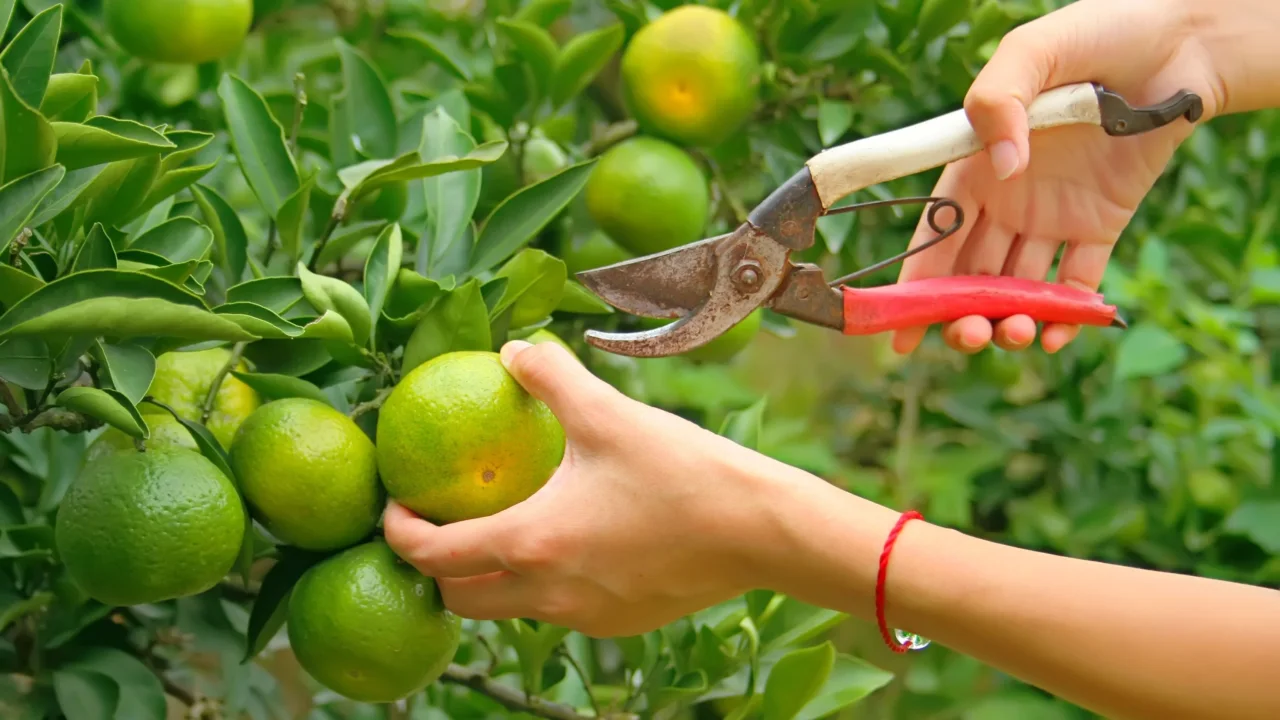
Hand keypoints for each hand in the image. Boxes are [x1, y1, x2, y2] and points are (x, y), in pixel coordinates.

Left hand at [381, 340, 794, 636]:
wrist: (758, 530)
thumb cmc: (682, 471)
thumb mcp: (608, 413)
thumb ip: (550, 376)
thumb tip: (513, 349)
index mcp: (530, 543)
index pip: (432, 555)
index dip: (399, 532)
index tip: (397, 506)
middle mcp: (545, 594)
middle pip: (458, 599)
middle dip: (435, 568)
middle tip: (441, 522)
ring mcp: (582, 617)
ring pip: (508, 609)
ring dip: (489, 577)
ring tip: (502, 527)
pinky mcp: (617, 623)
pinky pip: (556, 610)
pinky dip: (540, 584)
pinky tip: (569, 541)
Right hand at [892, 0, 1224, 354]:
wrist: (1180, 44)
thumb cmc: (1099, 34)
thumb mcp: (1033, 51)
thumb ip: (999, 101)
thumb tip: (1002, 168)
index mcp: (977, 164)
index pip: (937, 233)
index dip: (916, 282)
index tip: (899, 328)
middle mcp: (1008, 198)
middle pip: (972, 272)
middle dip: (962, 312)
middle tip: (968, 334)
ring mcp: (1053, 215)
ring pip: (1019, 285)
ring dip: (1010, 318)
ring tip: (1016, 333)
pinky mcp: (1100, 224)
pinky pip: (1077, 281)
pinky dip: (1067, 314)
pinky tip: (1057, 335)